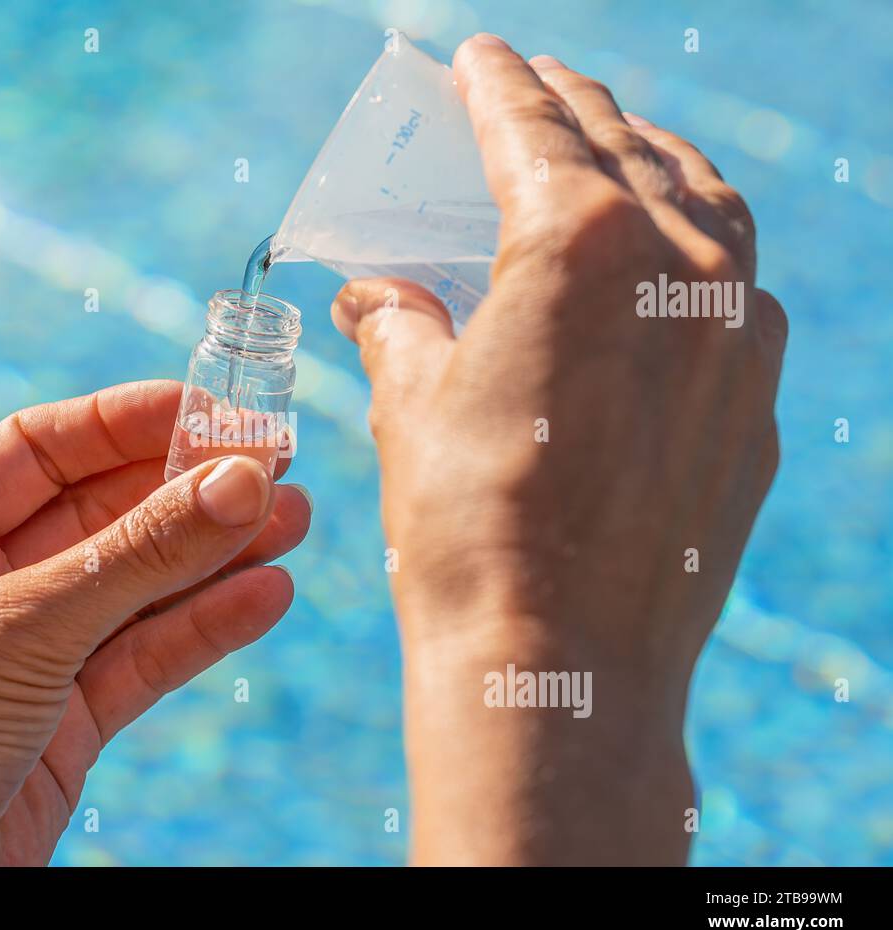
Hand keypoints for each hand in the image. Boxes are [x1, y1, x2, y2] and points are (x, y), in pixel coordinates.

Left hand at [0, 380, 310, 865]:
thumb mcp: (18, 631)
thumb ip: (134, 558)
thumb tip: (239, 481)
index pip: (40, 449)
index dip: (127, 423)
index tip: (212, 412)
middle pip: (102, 513)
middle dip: (186, 490)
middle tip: (274, 464)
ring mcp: (28, 654)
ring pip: (136, 586)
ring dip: (214, 554)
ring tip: (294, 520)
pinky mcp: (66, 722)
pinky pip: (147, 656)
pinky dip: (206, 626)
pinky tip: (266, 595)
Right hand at [330, 36, 784, 862]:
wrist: (560, 665)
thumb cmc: (468, 531)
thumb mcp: (410, 407)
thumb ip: (399, 325)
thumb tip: (377, 295)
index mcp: (578, 245)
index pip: (532, 129)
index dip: (494, 86)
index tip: (476, 58)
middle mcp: (681, 269)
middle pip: (625, 149)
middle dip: (572, 110)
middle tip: (535, 86)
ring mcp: (739, 337)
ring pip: (707, 206)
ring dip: (654, 165)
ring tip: (618, 152)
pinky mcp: (756, 404)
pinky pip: (737, 291)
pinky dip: (696, 254)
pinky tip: (663, 272)